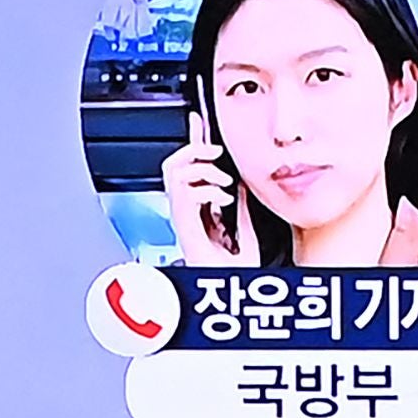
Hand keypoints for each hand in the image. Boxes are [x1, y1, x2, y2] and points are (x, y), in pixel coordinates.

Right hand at [165, 108, 248, 261]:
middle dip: (194, 150)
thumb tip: (240, 183)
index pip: (189, 169)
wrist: (234, 297)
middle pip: (172, 167)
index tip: (198, 121)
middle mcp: (186, 216)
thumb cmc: (236, 275)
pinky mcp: (185, 233)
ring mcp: (183, 223)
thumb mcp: (245, 231)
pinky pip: (183, 199)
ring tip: (222, 181)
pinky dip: (204, 192)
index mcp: (198, 213)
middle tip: (215, 152)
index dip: (193, 142)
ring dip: (200, 170)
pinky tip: (220, 200)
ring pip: (173, 176)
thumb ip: (239, 208)